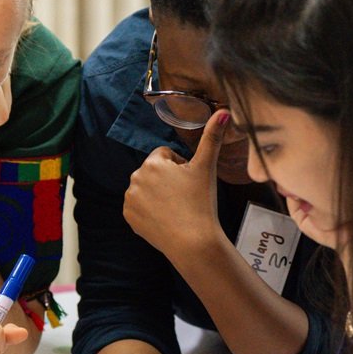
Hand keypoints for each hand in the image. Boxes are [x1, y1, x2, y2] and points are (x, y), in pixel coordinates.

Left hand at [123, 109, 227, 260]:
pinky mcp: (128, 217)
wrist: (192, 242)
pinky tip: (164, 218)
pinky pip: (139, 207)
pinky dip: (150, 211)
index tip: (189, 183)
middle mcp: (135, 177)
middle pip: (155, 172)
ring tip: (175, 208)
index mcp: (152, 162)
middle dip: (168, 180)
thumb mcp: (206, 168)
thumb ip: (212, 138)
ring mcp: (129, 199)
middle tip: (184, 197)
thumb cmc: (200, 202)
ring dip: (158, 194)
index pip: (167, 155)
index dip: (181, 167)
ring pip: (147, 189)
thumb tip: (223, 111)